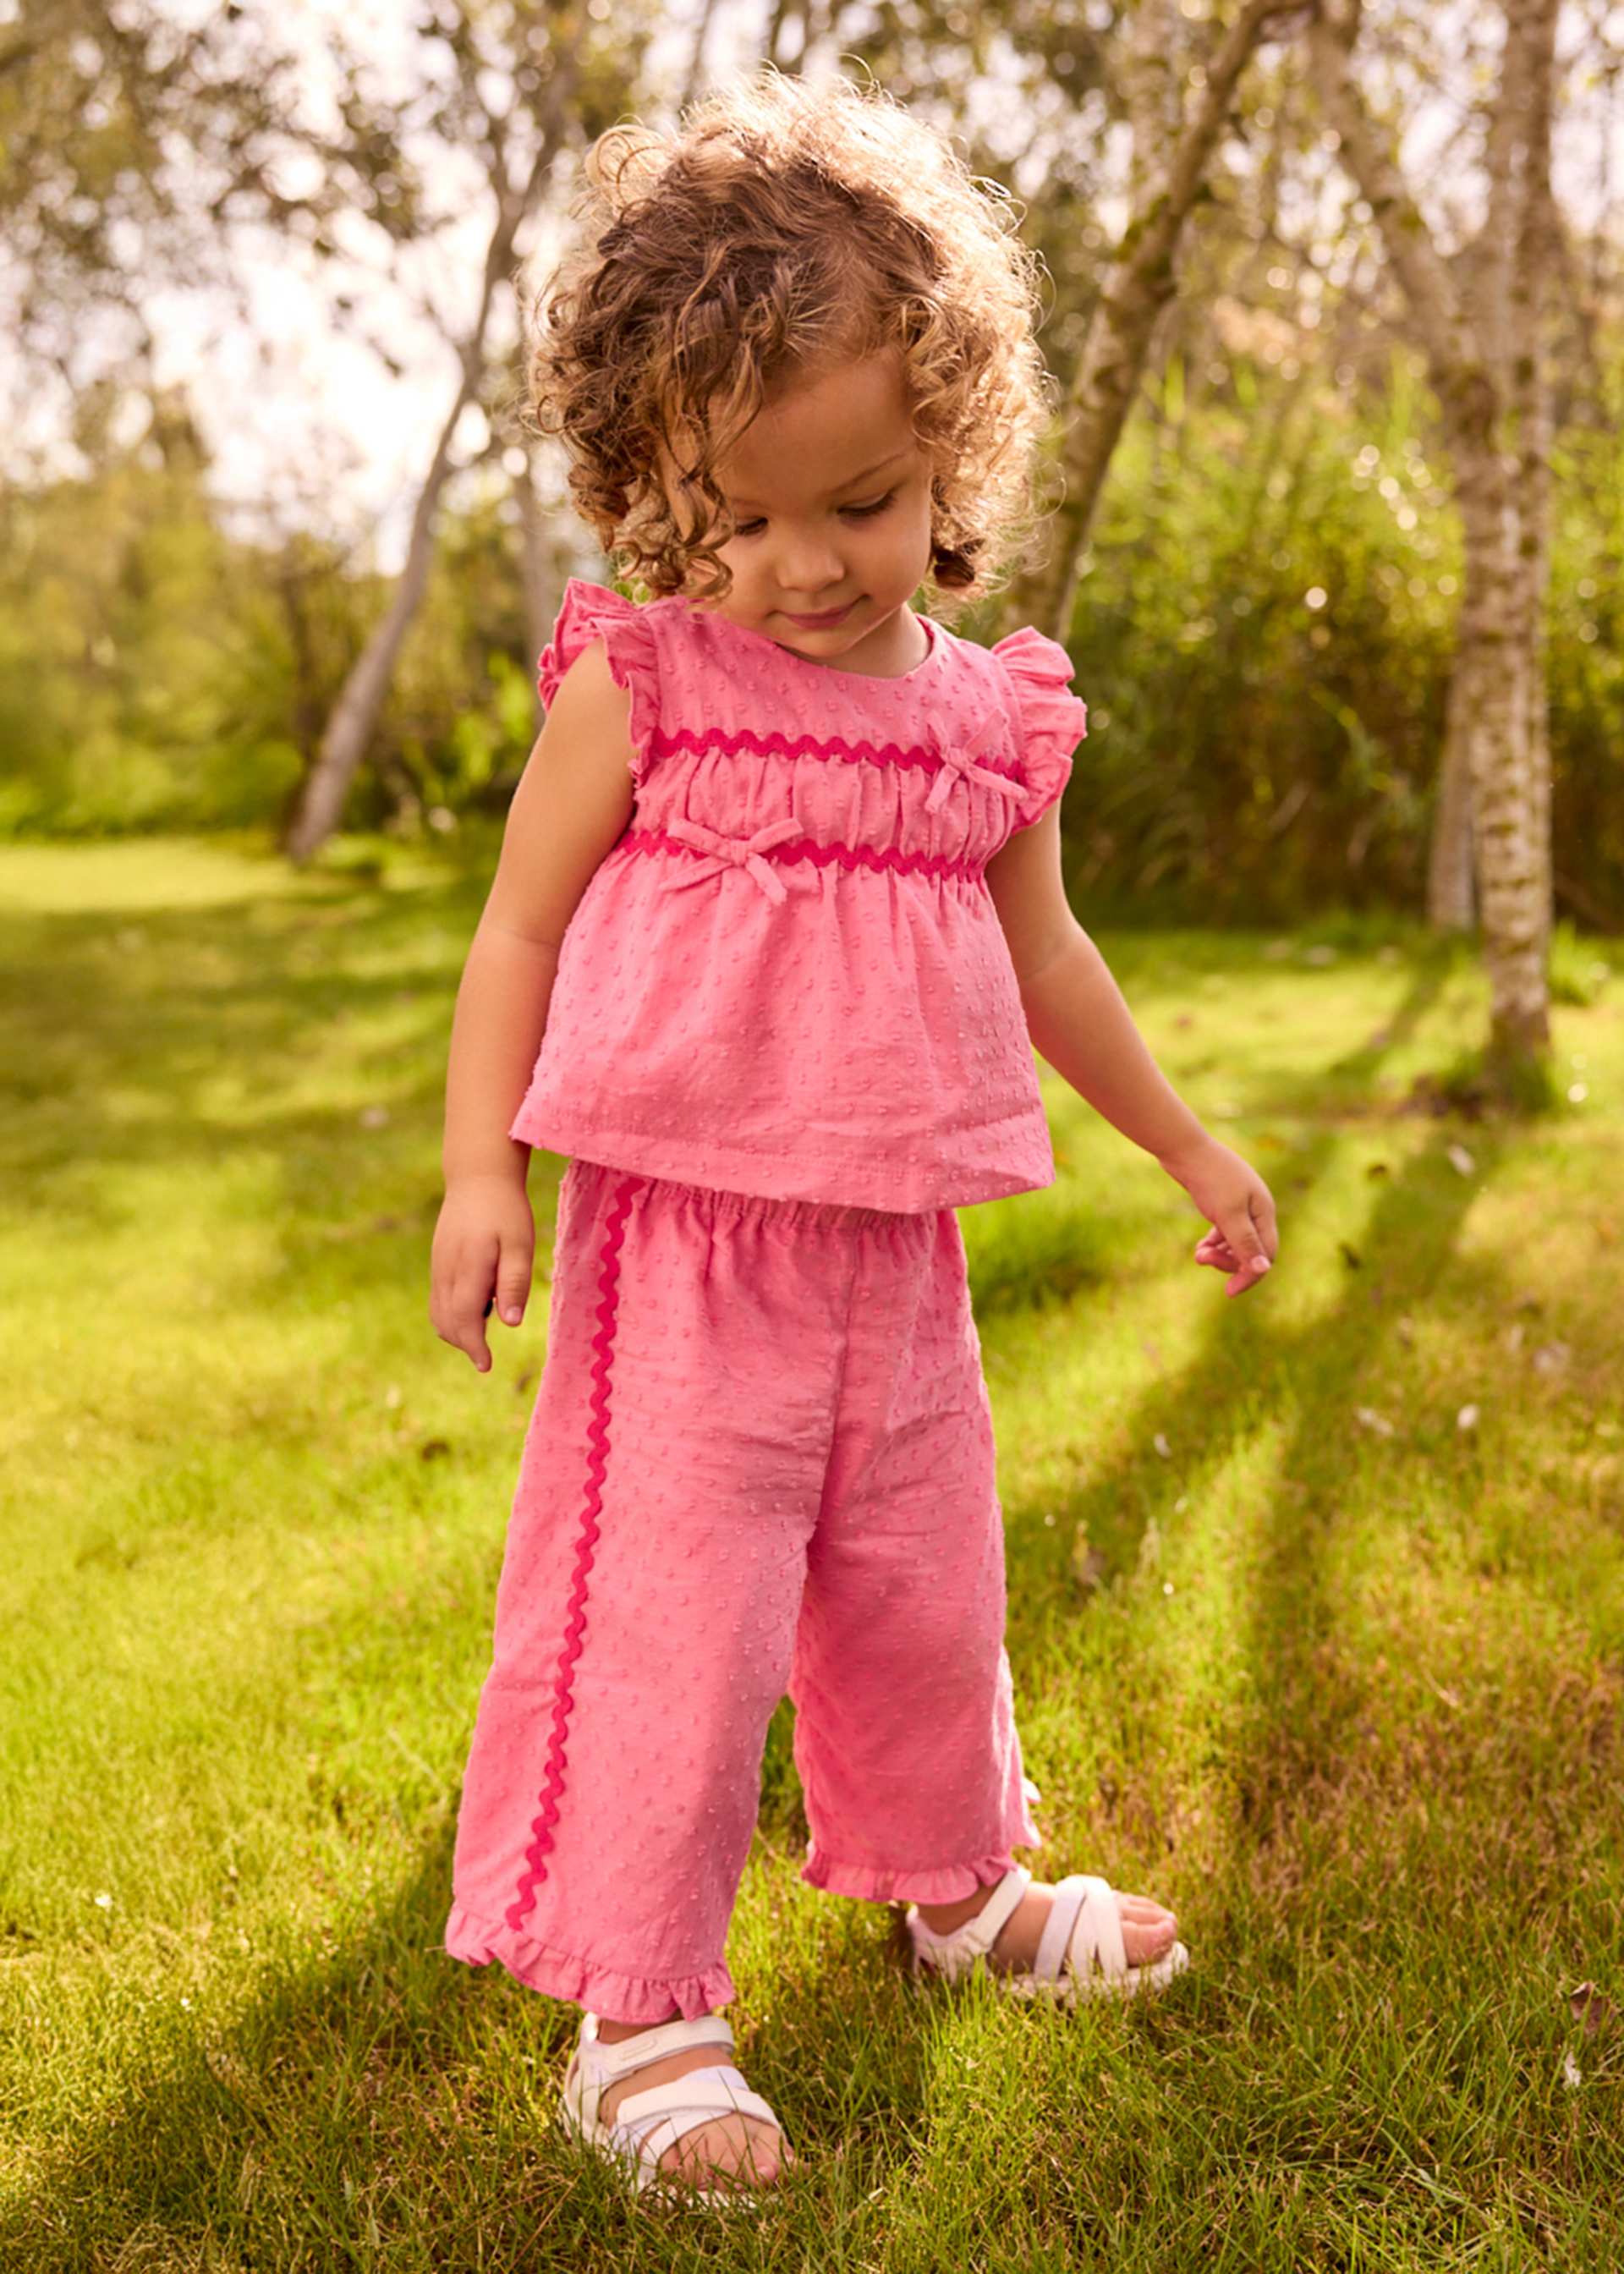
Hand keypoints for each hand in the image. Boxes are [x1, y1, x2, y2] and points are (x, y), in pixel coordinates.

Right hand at [429, 1173, 534, 1370]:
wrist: (477, 1177)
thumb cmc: (506, 1211)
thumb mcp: (520, 1244)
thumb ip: (514, 1283)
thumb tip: (510, 1324)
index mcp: (469, 1267)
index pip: (465, 1319)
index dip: (474, 1346)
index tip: (486, 1366)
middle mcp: (447, 1270)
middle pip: (447, 1322)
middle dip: (465, 1344)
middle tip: (485, 1355)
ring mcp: (438, 1265)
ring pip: (438, 1312)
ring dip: (456, 1331)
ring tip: (480, 1336)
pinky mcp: (437, 1261)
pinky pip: (437, 1298)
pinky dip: (450, 1315)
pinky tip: (474, 1310)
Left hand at [1156, 1133, 1277, 1297]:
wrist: (1184, 1148)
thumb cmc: (1210, 1179)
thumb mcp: (1228, 1214)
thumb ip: (1245, 1242)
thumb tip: (1263, 1269)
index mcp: (1264, 1211)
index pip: (1266, 1254)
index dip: (1250, 1274)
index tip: (1229, 1291)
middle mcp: (1256, 1209)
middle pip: (1250, 1250)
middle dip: (1228, 1261)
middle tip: (1202, 1260)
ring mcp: (1239, 1205)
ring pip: (1235, 1243)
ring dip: (1218, 1254)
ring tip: (1198, 1255)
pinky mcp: (1221, 1203)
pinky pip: (1223, 1233)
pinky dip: (1213, 1243)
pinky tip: (1200, 1249)